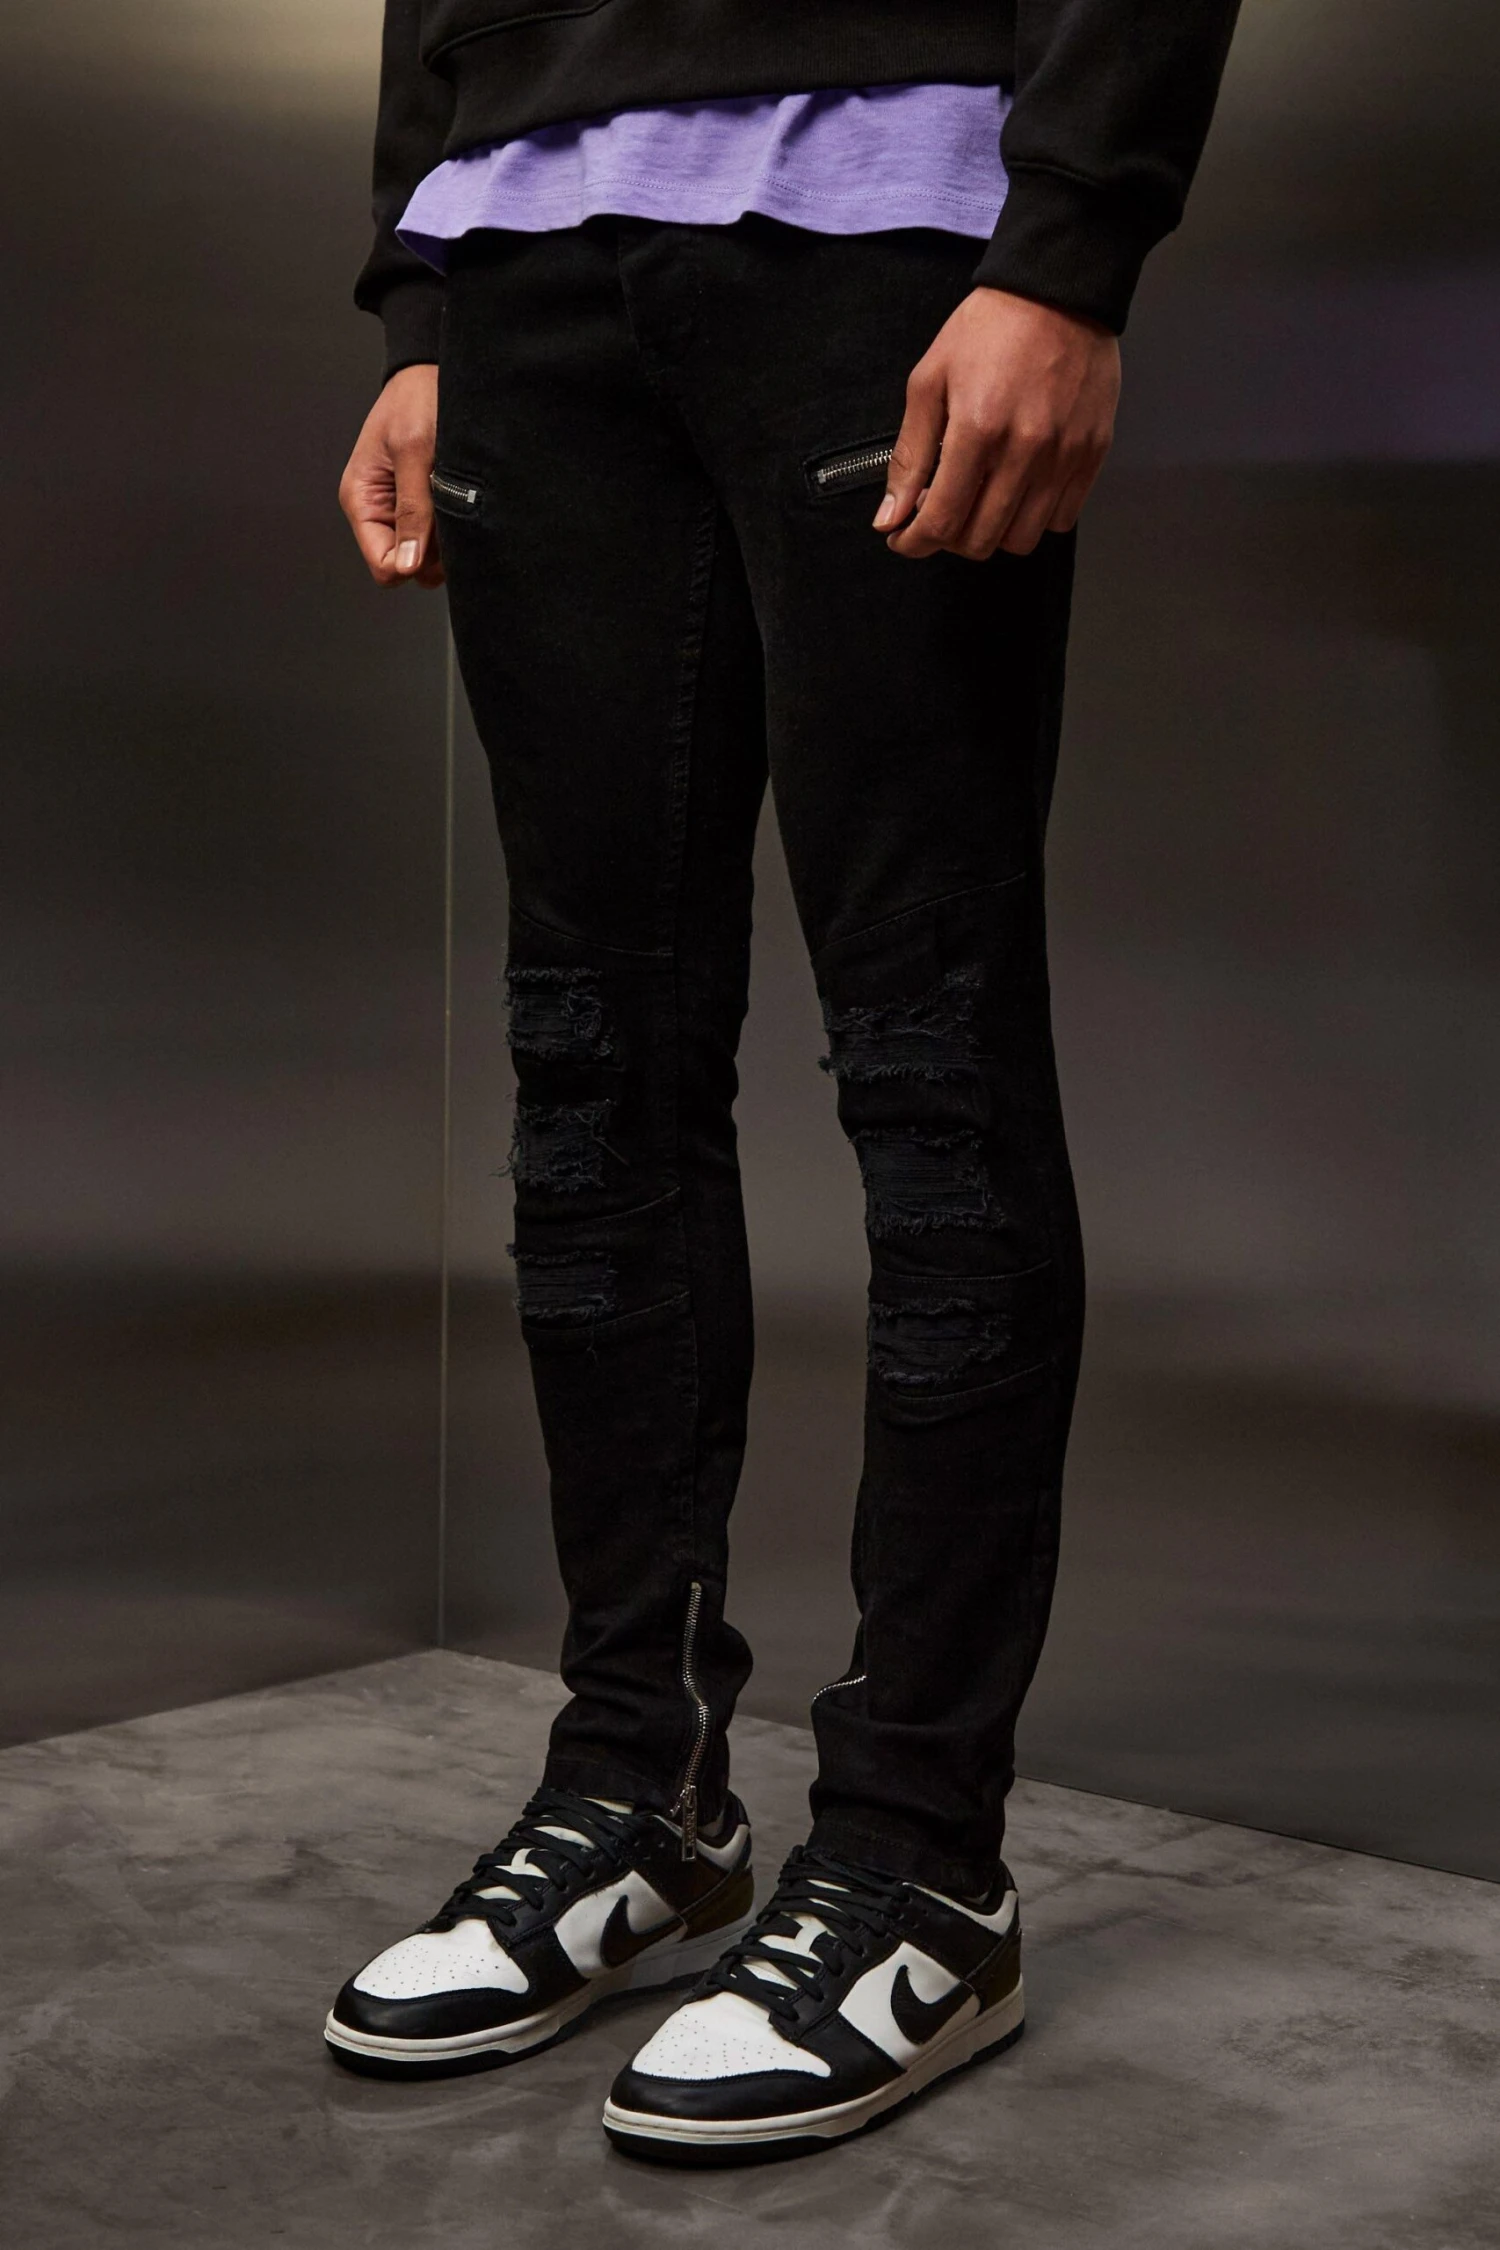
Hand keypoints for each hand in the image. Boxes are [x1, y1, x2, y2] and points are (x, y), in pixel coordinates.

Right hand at [338, 363, 445, 587]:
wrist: (433, 373)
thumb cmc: (416, 399)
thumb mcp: (414, 451)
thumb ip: (412, 509)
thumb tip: (408, 563)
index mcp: (362, 500)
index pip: (383, 566)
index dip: (411, 565)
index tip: (436, 543)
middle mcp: (379, 511)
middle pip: (408, 566)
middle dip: (433, 553)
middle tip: (451, 516)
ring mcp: (402, 510)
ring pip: (427, 556)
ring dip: (446, 539)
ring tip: (454, 499)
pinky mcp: (424, 505)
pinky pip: (440, 536)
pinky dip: (454, 526)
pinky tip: (459, 499)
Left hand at [876, 290, 1119, 561]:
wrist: (1057, 290)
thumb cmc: (991, 327)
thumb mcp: (930, 381)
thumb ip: (909, 455)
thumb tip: (891, 516)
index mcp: (978, 429)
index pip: (942, 521)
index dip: (915, 542)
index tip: (905, 538)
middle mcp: (1025, 450)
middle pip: (981, 540)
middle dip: (949, 539)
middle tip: (941, 511)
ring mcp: (1064, 455)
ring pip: (1022, 539)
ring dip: (992, 532)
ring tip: (980, 500)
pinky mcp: (1092, 453)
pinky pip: (1063, 519)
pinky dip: (1034, 518)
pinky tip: (1018, 490)